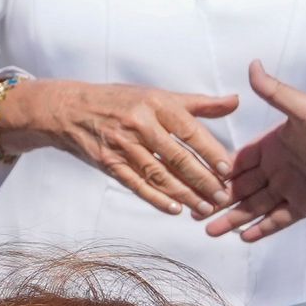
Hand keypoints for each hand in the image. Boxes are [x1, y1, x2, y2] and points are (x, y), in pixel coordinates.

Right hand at [6, 78, 242, 216]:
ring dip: (185, 194)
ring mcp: (122, 145)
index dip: (210, 152)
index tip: (229, 170)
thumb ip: (198, 103)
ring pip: (159, 175)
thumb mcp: (157, 95)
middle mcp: (139, 124)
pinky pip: (136, 184)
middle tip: (223, 197)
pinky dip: (156, 198)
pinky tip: (174, 209)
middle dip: (203, 180)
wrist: (69, 109)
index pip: (190, 131)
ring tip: (205, 208)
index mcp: (156, 104)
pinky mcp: (108, 163)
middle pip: (177, 157)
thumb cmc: (120, 100)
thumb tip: (235, 102)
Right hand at [202, 62, 305, 241]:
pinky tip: (243, 237)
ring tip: (209, 230)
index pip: (239, 160)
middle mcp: (279, 167)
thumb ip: (276, 92)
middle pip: (242, 186)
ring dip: (233, 218)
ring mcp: (291, 188)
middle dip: (218, 198)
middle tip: (193, 211)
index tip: (195, 178)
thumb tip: (253, 65)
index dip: (218, 170)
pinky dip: (261, 228)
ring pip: (255, 206)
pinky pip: (278, 219)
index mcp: (274, 144)